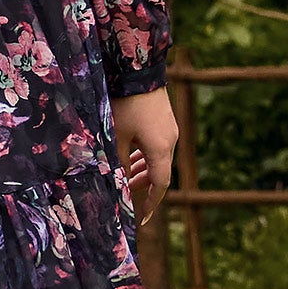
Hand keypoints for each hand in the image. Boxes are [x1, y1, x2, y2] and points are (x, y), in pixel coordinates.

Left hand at [110, 86, 178, 226]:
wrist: (139, 70)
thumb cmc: (125, 105)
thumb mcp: (117, 136)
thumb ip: (117, 161)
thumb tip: (116, 181)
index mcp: (161, 149)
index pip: (160, 185)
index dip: (151, 203)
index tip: (142, 218)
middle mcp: (171, 141)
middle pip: (160, 172)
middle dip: (143, 185)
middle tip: (127, 194)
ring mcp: (170, 129)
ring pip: (158, 158)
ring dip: (144, 169)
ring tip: (127, 176)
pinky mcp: (165, 120)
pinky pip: (158, 145)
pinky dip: (146, 155)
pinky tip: (132, 154)